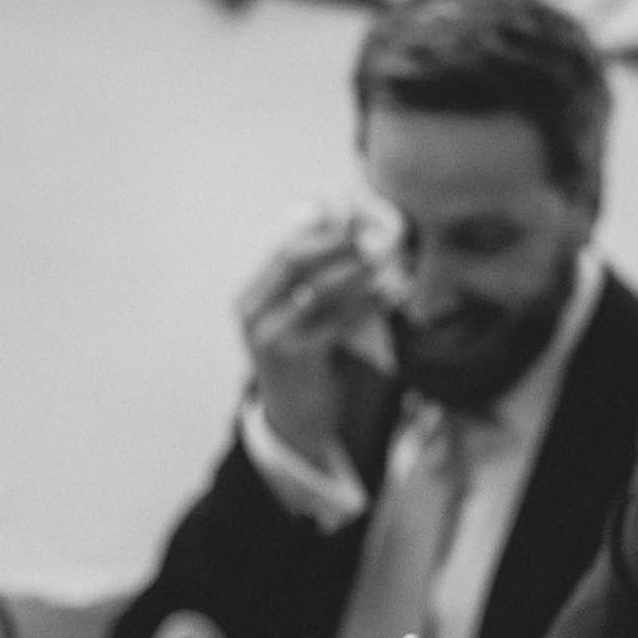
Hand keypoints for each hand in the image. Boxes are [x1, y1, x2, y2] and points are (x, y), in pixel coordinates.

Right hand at [237, 209, 391, 466]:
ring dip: (356, 271)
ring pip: (317, 289)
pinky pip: (336, 320)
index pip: (284, 249)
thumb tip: (349, 232)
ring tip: (386, 259)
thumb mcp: (296, 319)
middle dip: (337, 244)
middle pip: (294, 260)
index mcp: (250, 297)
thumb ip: (312, 282)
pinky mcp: (296, 356)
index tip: (357, 218)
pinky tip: (387, 294)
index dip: (322, 231)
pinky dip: (365, 305)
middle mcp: (253, 313)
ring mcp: (270, 335)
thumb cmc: (302, 360)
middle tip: (373, 235)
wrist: (295, 419)